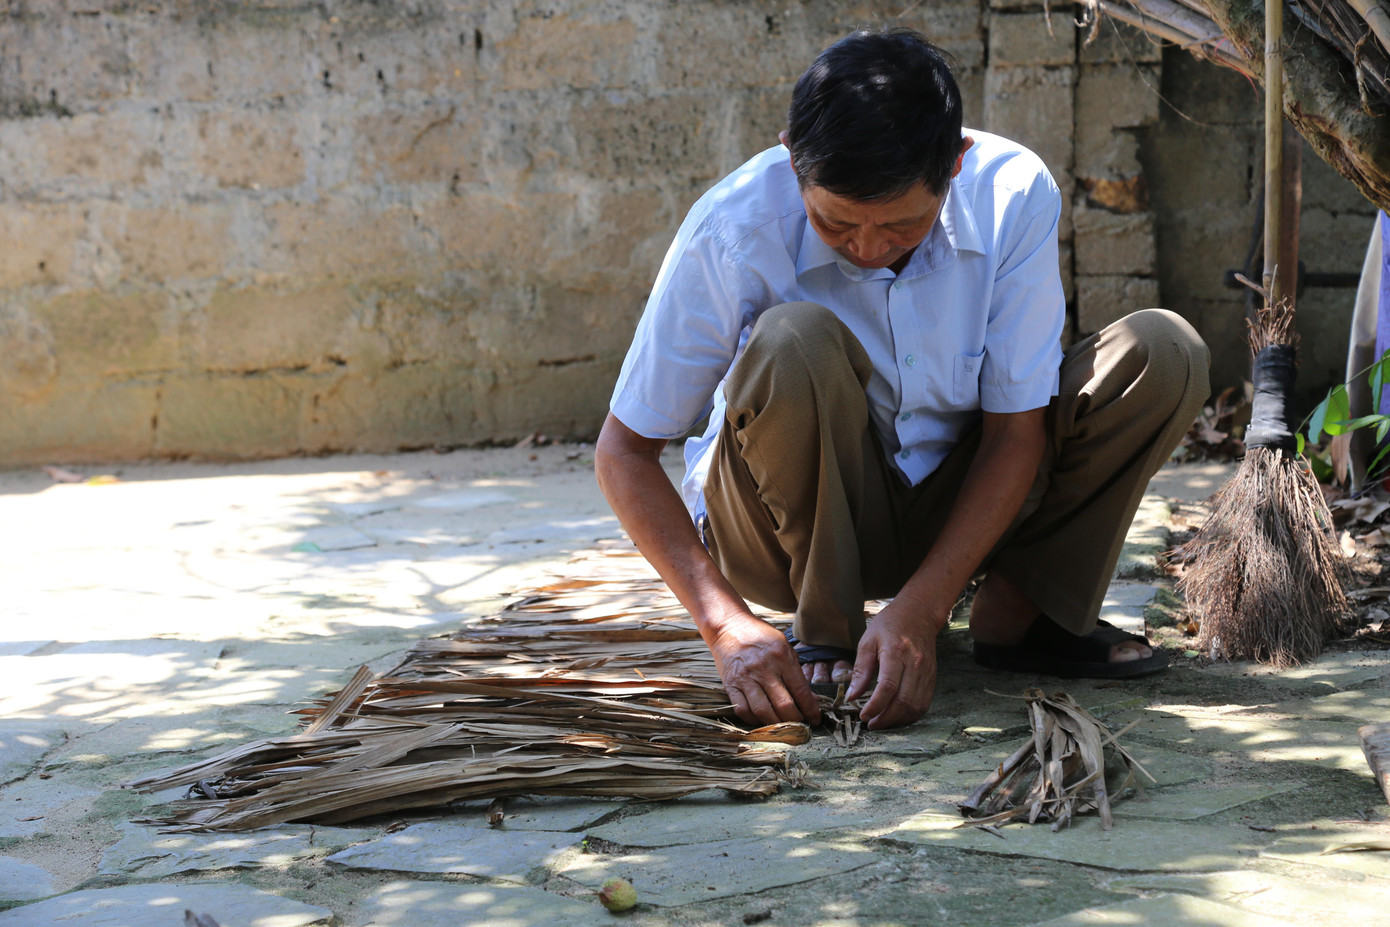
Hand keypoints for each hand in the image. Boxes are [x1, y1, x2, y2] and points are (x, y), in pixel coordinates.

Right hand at [705, 611, 820, 726]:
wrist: (729, 626)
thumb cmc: (760, 636)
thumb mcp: (784, 646)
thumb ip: (796, 670)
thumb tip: (810, 697)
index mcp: (782, 658)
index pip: (801, 691)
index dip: (811, 710)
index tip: (816, 720)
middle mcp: (764, 669)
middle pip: (784, 705)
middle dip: (795, 721)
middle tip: (800, 725)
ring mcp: (746, 678)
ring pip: (763, 711)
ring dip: (776, 724)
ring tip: (782, 726)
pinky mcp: (730, 685)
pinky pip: (742, 710)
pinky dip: (753, 719)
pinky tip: (761, 719)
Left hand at [845, 601, 940, 729]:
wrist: (918, 614)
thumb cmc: (889, 625)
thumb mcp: (867, 641)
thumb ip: (860, 670)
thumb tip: (852, 696)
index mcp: (896, 652)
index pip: (888, 687)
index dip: (875, 706)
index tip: (863, 715)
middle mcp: (915, 663)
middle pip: (904, 700)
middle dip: (886, 718)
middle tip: (871, 724)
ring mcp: (926, 672)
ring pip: (916, 706)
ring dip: (898, 720)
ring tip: (882, 722)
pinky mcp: (932, 677)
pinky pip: (924, 703)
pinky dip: (910, 715)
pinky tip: (897, 716)